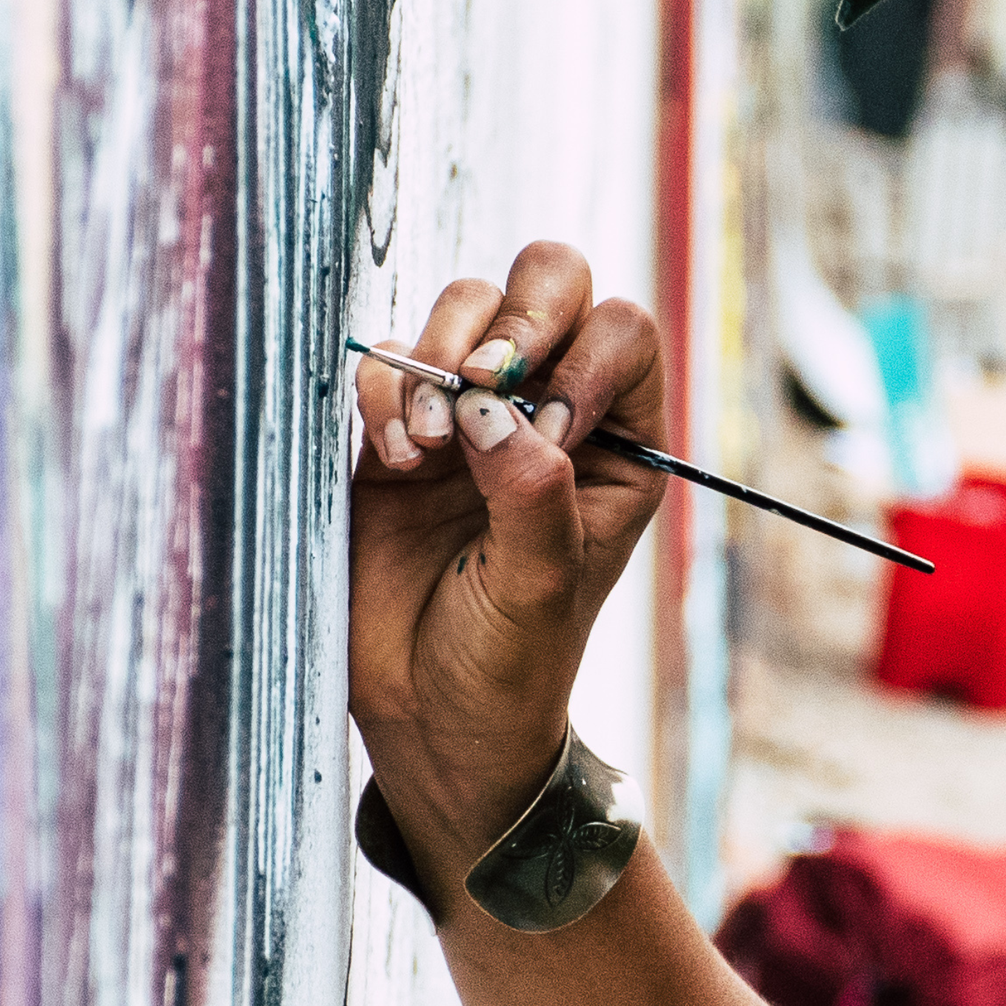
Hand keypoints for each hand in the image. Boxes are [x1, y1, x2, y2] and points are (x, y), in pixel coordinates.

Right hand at [349, 243, 666, 868]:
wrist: (426, 722)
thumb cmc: (509, 668)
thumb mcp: (539, 590)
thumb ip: (531, 494)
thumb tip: (493, 406)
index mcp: (615, 445)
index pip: (622, 333)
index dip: (584, 355)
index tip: (549, 428)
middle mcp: (545, 412)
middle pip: (548, 283)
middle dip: (514, 317)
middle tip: (482, 379)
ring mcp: (468, 413)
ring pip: (463, 306)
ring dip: (440, 354)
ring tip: (426, 444)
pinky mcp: (393, 430)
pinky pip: (388, 363)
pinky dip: (384, 392)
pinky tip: (391, 461)